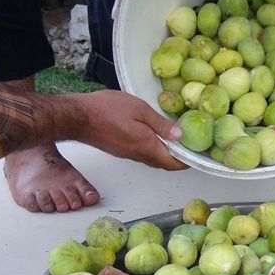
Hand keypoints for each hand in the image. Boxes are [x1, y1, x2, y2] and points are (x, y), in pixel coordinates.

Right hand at [70, 90, 187, 170]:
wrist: (77, 117)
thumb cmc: (107, 110)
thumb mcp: (139, 110)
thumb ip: (161, 124)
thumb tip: (180, 136)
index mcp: (147, 147)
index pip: (173, 164)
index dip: (187, 162)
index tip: (197, 156)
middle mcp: (139, 155)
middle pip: (163, 163)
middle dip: (178, 158)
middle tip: (188, 146)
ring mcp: (128, 154)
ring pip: (152, 159)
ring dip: (165, 153)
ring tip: (174, 139)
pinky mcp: (119, 150)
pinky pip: (141, 153)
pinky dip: (152, 148)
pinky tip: (153, 135)